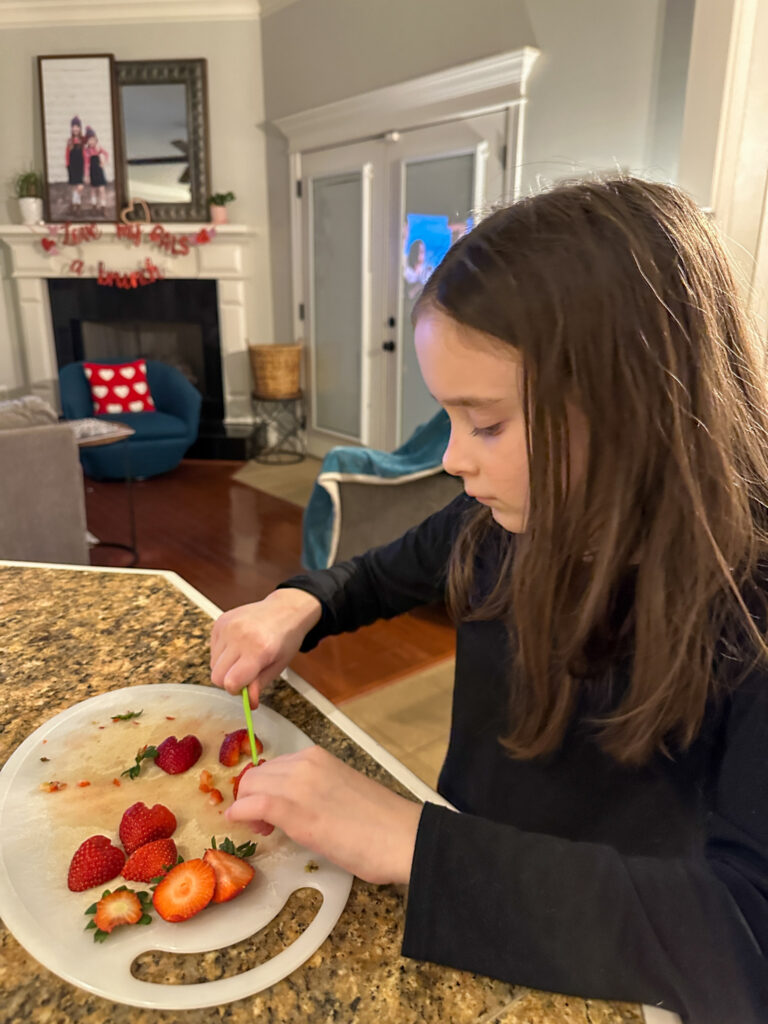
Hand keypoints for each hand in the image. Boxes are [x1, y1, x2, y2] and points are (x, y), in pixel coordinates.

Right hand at [210, 589, 321, 707]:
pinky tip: (238, 644)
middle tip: (245, 672)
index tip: (246, 686)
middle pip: (216, 676)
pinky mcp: (220, 622)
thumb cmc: (285, 638)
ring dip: (225, 666)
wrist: (285, 610)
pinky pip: (212, 649)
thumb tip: (248, 703)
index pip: (230, 683)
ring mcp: (227, 627)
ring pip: (212, 664)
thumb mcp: (278, 666)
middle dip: (229, 680)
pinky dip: (223, 652)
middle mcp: (239, 636)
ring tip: (244, 655)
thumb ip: (259, 685)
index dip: (237, 690)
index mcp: (258, 650)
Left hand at [225, 745, 422, 884]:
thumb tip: (296, 804)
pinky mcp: (294, 811)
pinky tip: (243, 825)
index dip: (266, 789)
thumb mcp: (341, 789)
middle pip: (256, 775)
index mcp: (317, 756)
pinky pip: (251, 805)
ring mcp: (298, 785)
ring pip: (250, 787)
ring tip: (266, 830)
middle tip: (266, 824)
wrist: (401, 836)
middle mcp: (304, 763)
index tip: (271, 811)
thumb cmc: (380, 821)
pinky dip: (240, 814)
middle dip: (252, 798)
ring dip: (247, 808)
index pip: (273, 767)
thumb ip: (315, 789)